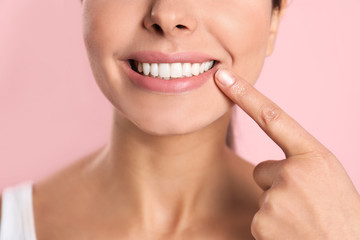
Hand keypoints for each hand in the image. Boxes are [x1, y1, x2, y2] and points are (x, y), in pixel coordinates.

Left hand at [214, 68, 359, 239]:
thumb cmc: (342, 215)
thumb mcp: (329, 178)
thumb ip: (300, 163)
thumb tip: (267, 169)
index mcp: (315, 157)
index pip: (272, 117)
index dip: (245, 94)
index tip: (222, 76)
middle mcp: (293, 173)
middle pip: (263, 169)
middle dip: (277, 185)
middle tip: (306, 205)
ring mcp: (276, 199)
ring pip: (262, 194)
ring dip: (277, 206)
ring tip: (303, 221)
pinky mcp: (262, 223)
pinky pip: (258, 216)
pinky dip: (272, 226)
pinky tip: (293, 233)